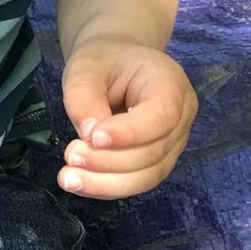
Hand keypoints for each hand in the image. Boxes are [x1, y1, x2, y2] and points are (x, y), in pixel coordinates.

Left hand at [57, 37, 197, 198]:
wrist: (114, 66)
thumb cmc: (103, 62)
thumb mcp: (86, 67)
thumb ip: (84, 97)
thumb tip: (88, 137)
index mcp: (171, 84)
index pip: (162, 116)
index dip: (130, 133)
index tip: (93, 137)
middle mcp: (181, 116)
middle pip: (154, 152)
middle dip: (110, 161)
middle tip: (70, 154)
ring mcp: (173, 143)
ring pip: (147, 176)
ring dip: (107, 182)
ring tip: (69, 177)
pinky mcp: (157, 162)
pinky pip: (136, 182)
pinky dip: (106, 187)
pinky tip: (79, 182)